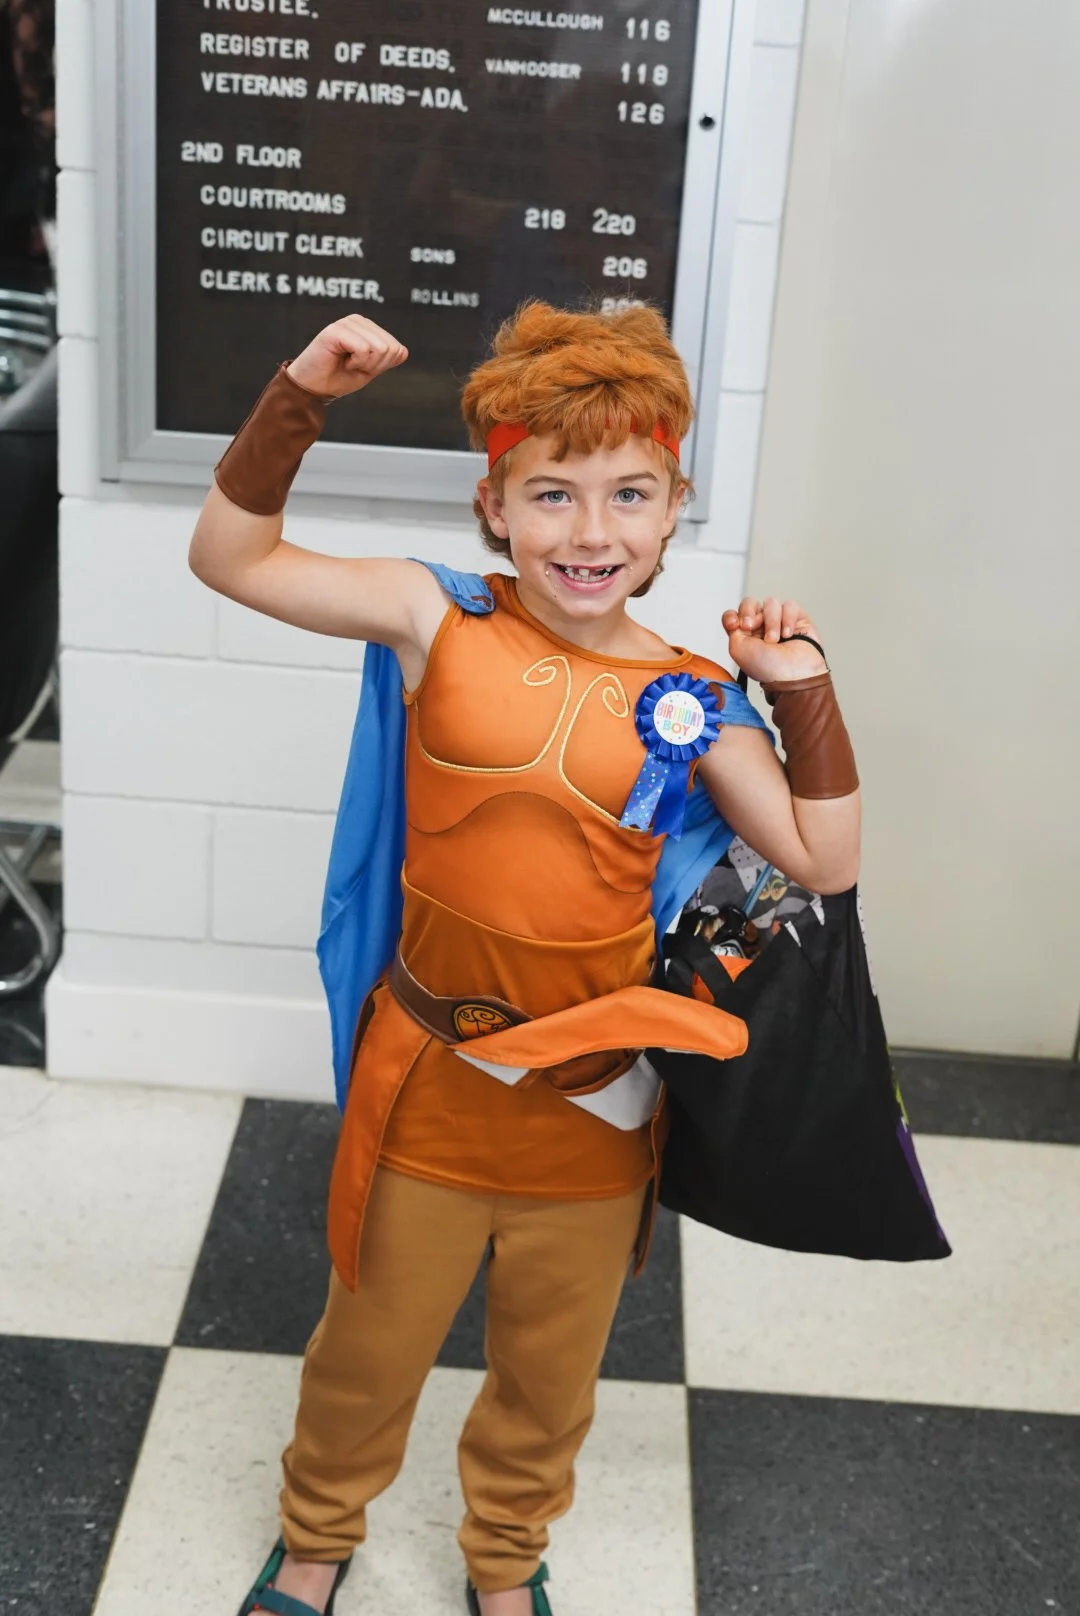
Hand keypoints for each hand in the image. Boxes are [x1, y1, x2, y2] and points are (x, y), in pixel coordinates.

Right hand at [286, 315, 407, 398]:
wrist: (314, 388)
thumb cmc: (339, 378)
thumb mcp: (369, 369)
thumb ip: (386, 359)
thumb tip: (403, 352)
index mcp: (368, 328)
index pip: (397, 349)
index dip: (382, 366)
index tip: (362, 367)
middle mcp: (358, 320)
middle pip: (389, 348)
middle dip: (374, 366)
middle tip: (353, 366)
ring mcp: (347, 323)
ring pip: (378, 348)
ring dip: (364, 364)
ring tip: (347, 362)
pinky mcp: (336, 330)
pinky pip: (363, 349)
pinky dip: (355, 362)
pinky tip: (341, 360)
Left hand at [721, 596, 828, 684]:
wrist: (794, 674)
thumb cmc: (768, 668)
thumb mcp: (738, 650)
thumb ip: (732, 630)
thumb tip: (739, 617)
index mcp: (745, 636)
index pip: (733, 615)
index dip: (732, 616)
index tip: (734, 624)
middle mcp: (761, 627)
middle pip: (750, 603)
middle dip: (748, 612)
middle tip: (750, 627)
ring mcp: (779, 622)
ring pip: (770, 603)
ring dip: (771, 622)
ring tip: (775, 640)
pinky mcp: (798, 619)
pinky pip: (789, 605)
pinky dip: (788, 619)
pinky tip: (789, 634)